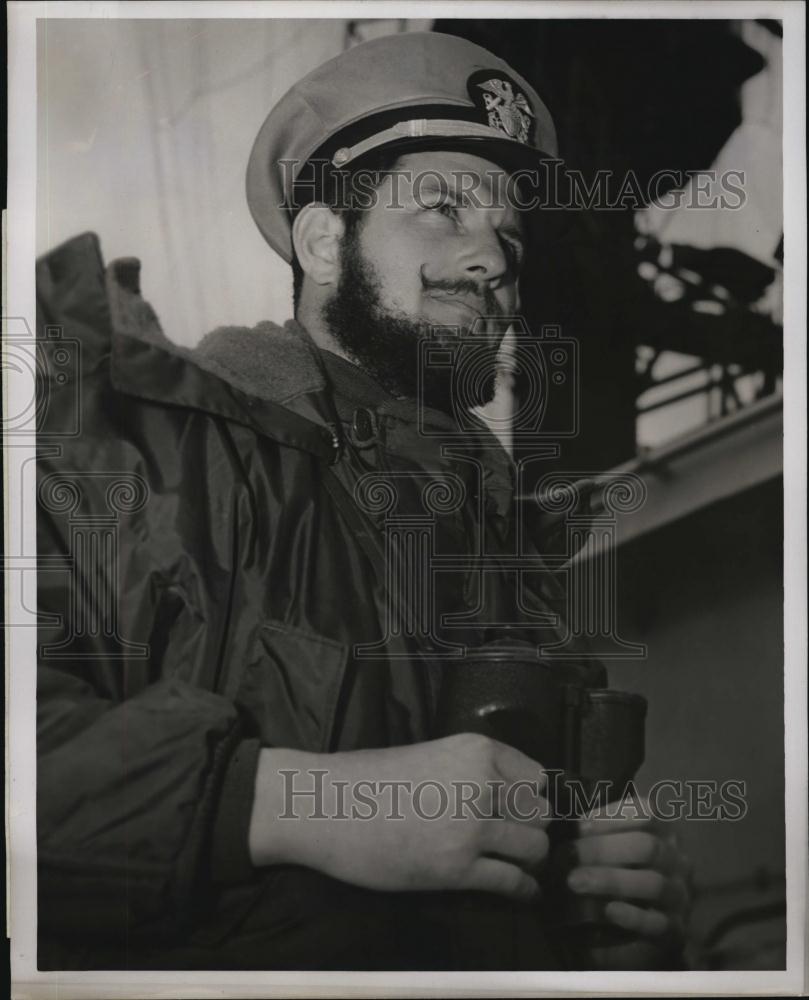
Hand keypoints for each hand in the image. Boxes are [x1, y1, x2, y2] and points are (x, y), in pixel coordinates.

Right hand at [249, 733, 550, 901]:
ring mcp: (471, 828)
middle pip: (540, 814)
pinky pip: (511, 882)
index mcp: (477, 750)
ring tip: (516, 864)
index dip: (530, 798)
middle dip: (531, 829)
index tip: (520, 810)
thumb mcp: (434, 756)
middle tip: (514, 840)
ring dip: (528, 860)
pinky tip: (521, 891)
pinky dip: (522, 890)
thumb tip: (511, 798)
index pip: (537, 778)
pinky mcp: (457, 870)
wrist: (328, 806)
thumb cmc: (371, 779)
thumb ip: (474, 772)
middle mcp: (482, 784)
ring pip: (534, 849)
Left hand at [566, 797, 691, 965]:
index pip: (646, 814)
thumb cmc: (625, 873)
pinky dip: (632, 915)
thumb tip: (567, 823)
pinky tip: (608, 911)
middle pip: (647, 847)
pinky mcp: (676, 930)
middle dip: (604, 848)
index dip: (613, 817)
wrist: (653, 927)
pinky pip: (657, 922)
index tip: (580, 826)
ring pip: (653, 883)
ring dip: (611, 879)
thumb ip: (600, 834)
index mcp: (663, 833)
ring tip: (575, 881)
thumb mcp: (617, 848)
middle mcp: (676, 861)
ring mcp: (679, 896)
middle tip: (569, 854)